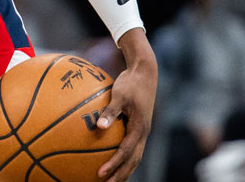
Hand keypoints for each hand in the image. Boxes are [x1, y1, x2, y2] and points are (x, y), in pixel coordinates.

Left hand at [97, 29, 156, 181]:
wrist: (145, 72)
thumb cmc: (131, 82)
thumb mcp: (119, 95)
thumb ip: (110, 111)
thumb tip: (98, 126)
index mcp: (140, 128)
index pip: (126, 152)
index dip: (114, 164)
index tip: (100, 174)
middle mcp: (143, 133)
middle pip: (133, 160)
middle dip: (121, 174)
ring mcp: (143, 131)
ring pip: (135, 156)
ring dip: (124, 168)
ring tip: (112, 178)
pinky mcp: (139, 126)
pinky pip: (131, 146)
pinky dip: (123, 155)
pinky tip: (110, 156)